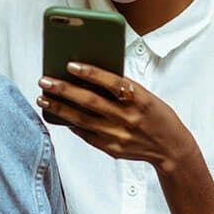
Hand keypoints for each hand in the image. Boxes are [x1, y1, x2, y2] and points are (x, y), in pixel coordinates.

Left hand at [37, 62, 193, 171]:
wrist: (171, 148)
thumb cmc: (156, 115)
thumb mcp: (146, 96)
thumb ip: (122, 87)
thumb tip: (88, 75)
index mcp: (140, 99)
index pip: (112, 83)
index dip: (90, 73)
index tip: (69, 64)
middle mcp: (128, 118)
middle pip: (90, 102)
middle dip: (64, 90)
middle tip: (44, 80)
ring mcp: (118, 136)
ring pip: (81, 119)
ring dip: (59, 108)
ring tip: (43, 98)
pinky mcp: (111, 149)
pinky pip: (85, 134)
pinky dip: (70, 123)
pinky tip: (57, 115)